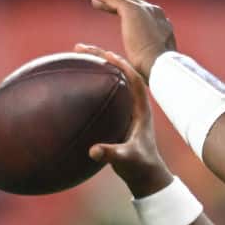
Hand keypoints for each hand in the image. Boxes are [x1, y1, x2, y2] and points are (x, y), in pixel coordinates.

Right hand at [74, 43, 173, 196]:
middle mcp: (136, 105)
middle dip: (101, 57)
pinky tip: (77, 82)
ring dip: (97, 66)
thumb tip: (94, 150)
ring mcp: (129, 109)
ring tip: (77, 55)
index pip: (134, 79)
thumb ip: (112, 154)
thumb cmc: (139, 167)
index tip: (105, 54)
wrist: (147, 176)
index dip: (121, 64)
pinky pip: (107, 92)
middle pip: (121, 72)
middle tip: (79, 48)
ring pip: (113, 80)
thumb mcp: (125, 160)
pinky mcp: (121, 115)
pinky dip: (93, 82)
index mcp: (142, 110)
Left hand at [78, 0, 176, 80]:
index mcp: (160, 26)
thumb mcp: (142, 63)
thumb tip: (106, 56)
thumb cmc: (151, 73)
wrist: (160, 68)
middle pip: (129, 0)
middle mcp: (154, 14)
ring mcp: (145, 10)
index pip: (139, 12)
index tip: (106, 8)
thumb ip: (127, 58)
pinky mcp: (133, 10)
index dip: (121, 8)